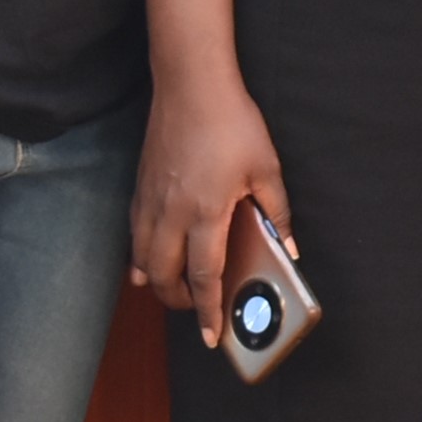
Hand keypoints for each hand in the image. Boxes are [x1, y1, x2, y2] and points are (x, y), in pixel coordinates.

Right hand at [132, 70, 291, 351]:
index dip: (208, 311)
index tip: (212, 336)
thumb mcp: (267, 168)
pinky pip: (134, 236)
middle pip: (166, 277)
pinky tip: (146, 264)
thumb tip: (287, 247)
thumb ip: (277, 212)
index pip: (204, 277)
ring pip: (143, 261)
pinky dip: (139, 257)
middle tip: (198, 312)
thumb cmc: (232, 123)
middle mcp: (171, 214)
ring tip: (175, 292)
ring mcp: (150, 202)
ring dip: (158, 283)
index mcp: (206, 213)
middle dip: (180, 303)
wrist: (190, 85)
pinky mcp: (139, 188)